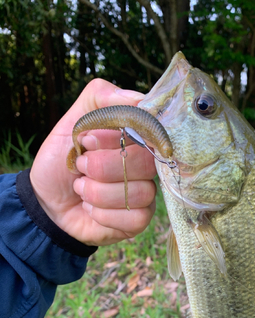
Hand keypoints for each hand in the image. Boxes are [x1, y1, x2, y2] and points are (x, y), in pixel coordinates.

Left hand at [30, 79, 156, 245]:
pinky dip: (104, 214)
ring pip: (140, 193)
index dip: (113, 138)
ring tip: (82, 189)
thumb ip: (99, 98)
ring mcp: (146, 194)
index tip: (86, 141)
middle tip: (81, 167)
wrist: (46, 202)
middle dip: (102, 167)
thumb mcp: (71, 122)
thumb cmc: (61, 161)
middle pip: (146, 163)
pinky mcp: (139, 220)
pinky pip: (136, 217)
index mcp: (134, 138)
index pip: (146, 131)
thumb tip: (137, 99)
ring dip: (98, 193)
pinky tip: (91, 210)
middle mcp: (146, 165)